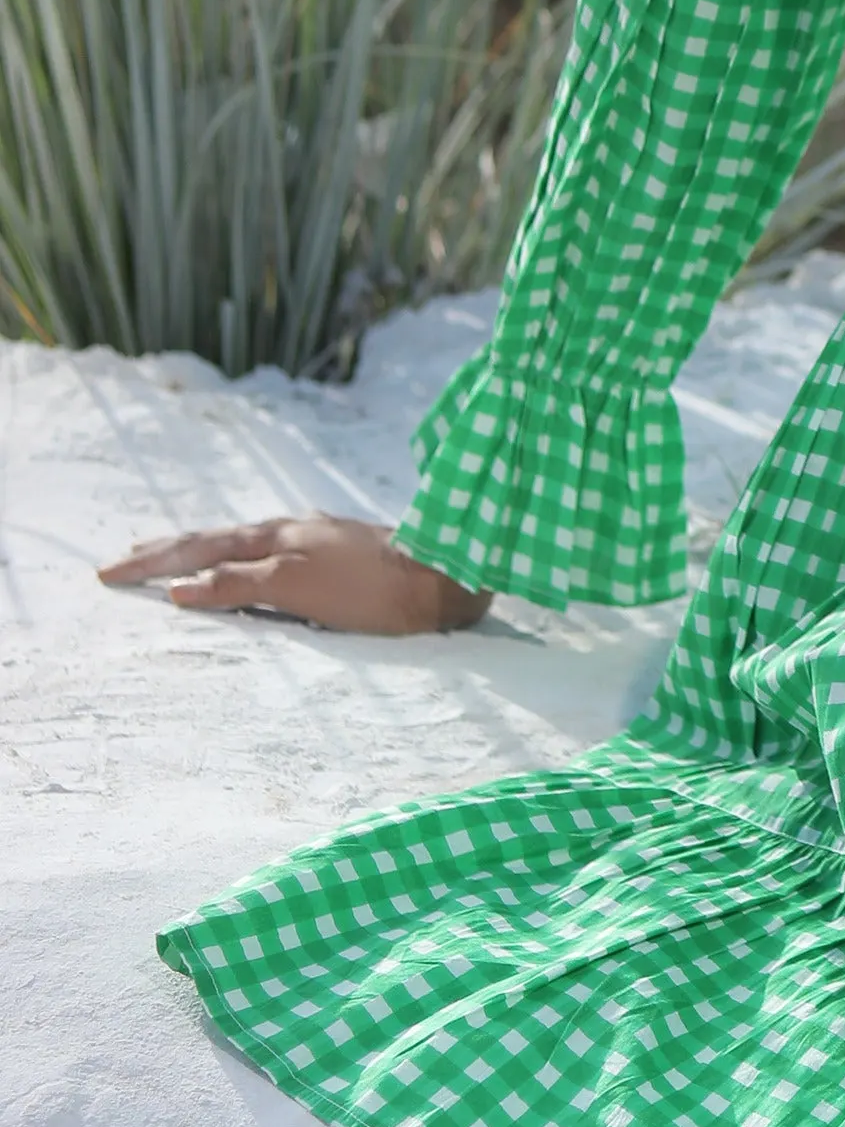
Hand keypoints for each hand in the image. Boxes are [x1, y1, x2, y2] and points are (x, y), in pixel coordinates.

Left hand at [98, 516, 493, 632]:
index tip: (153, 555)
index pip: (233, 538)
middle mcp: (292, 531)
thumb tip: (303, 595)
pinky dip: (206, 587)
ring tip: (122, 571)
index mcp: (305, 531)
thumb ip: (326, 574)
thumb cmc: (413, 577)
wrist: (448, 568)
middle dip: (159, 550)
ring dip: (164, 561)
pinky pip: (241, 582)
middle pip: (210, 538)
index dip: (191, 547)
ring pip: (214, 550)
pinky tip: (173, 595)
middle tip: (113, 565)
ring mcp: (294, 551)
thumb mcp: (359, 570)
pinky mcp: (301, 576)